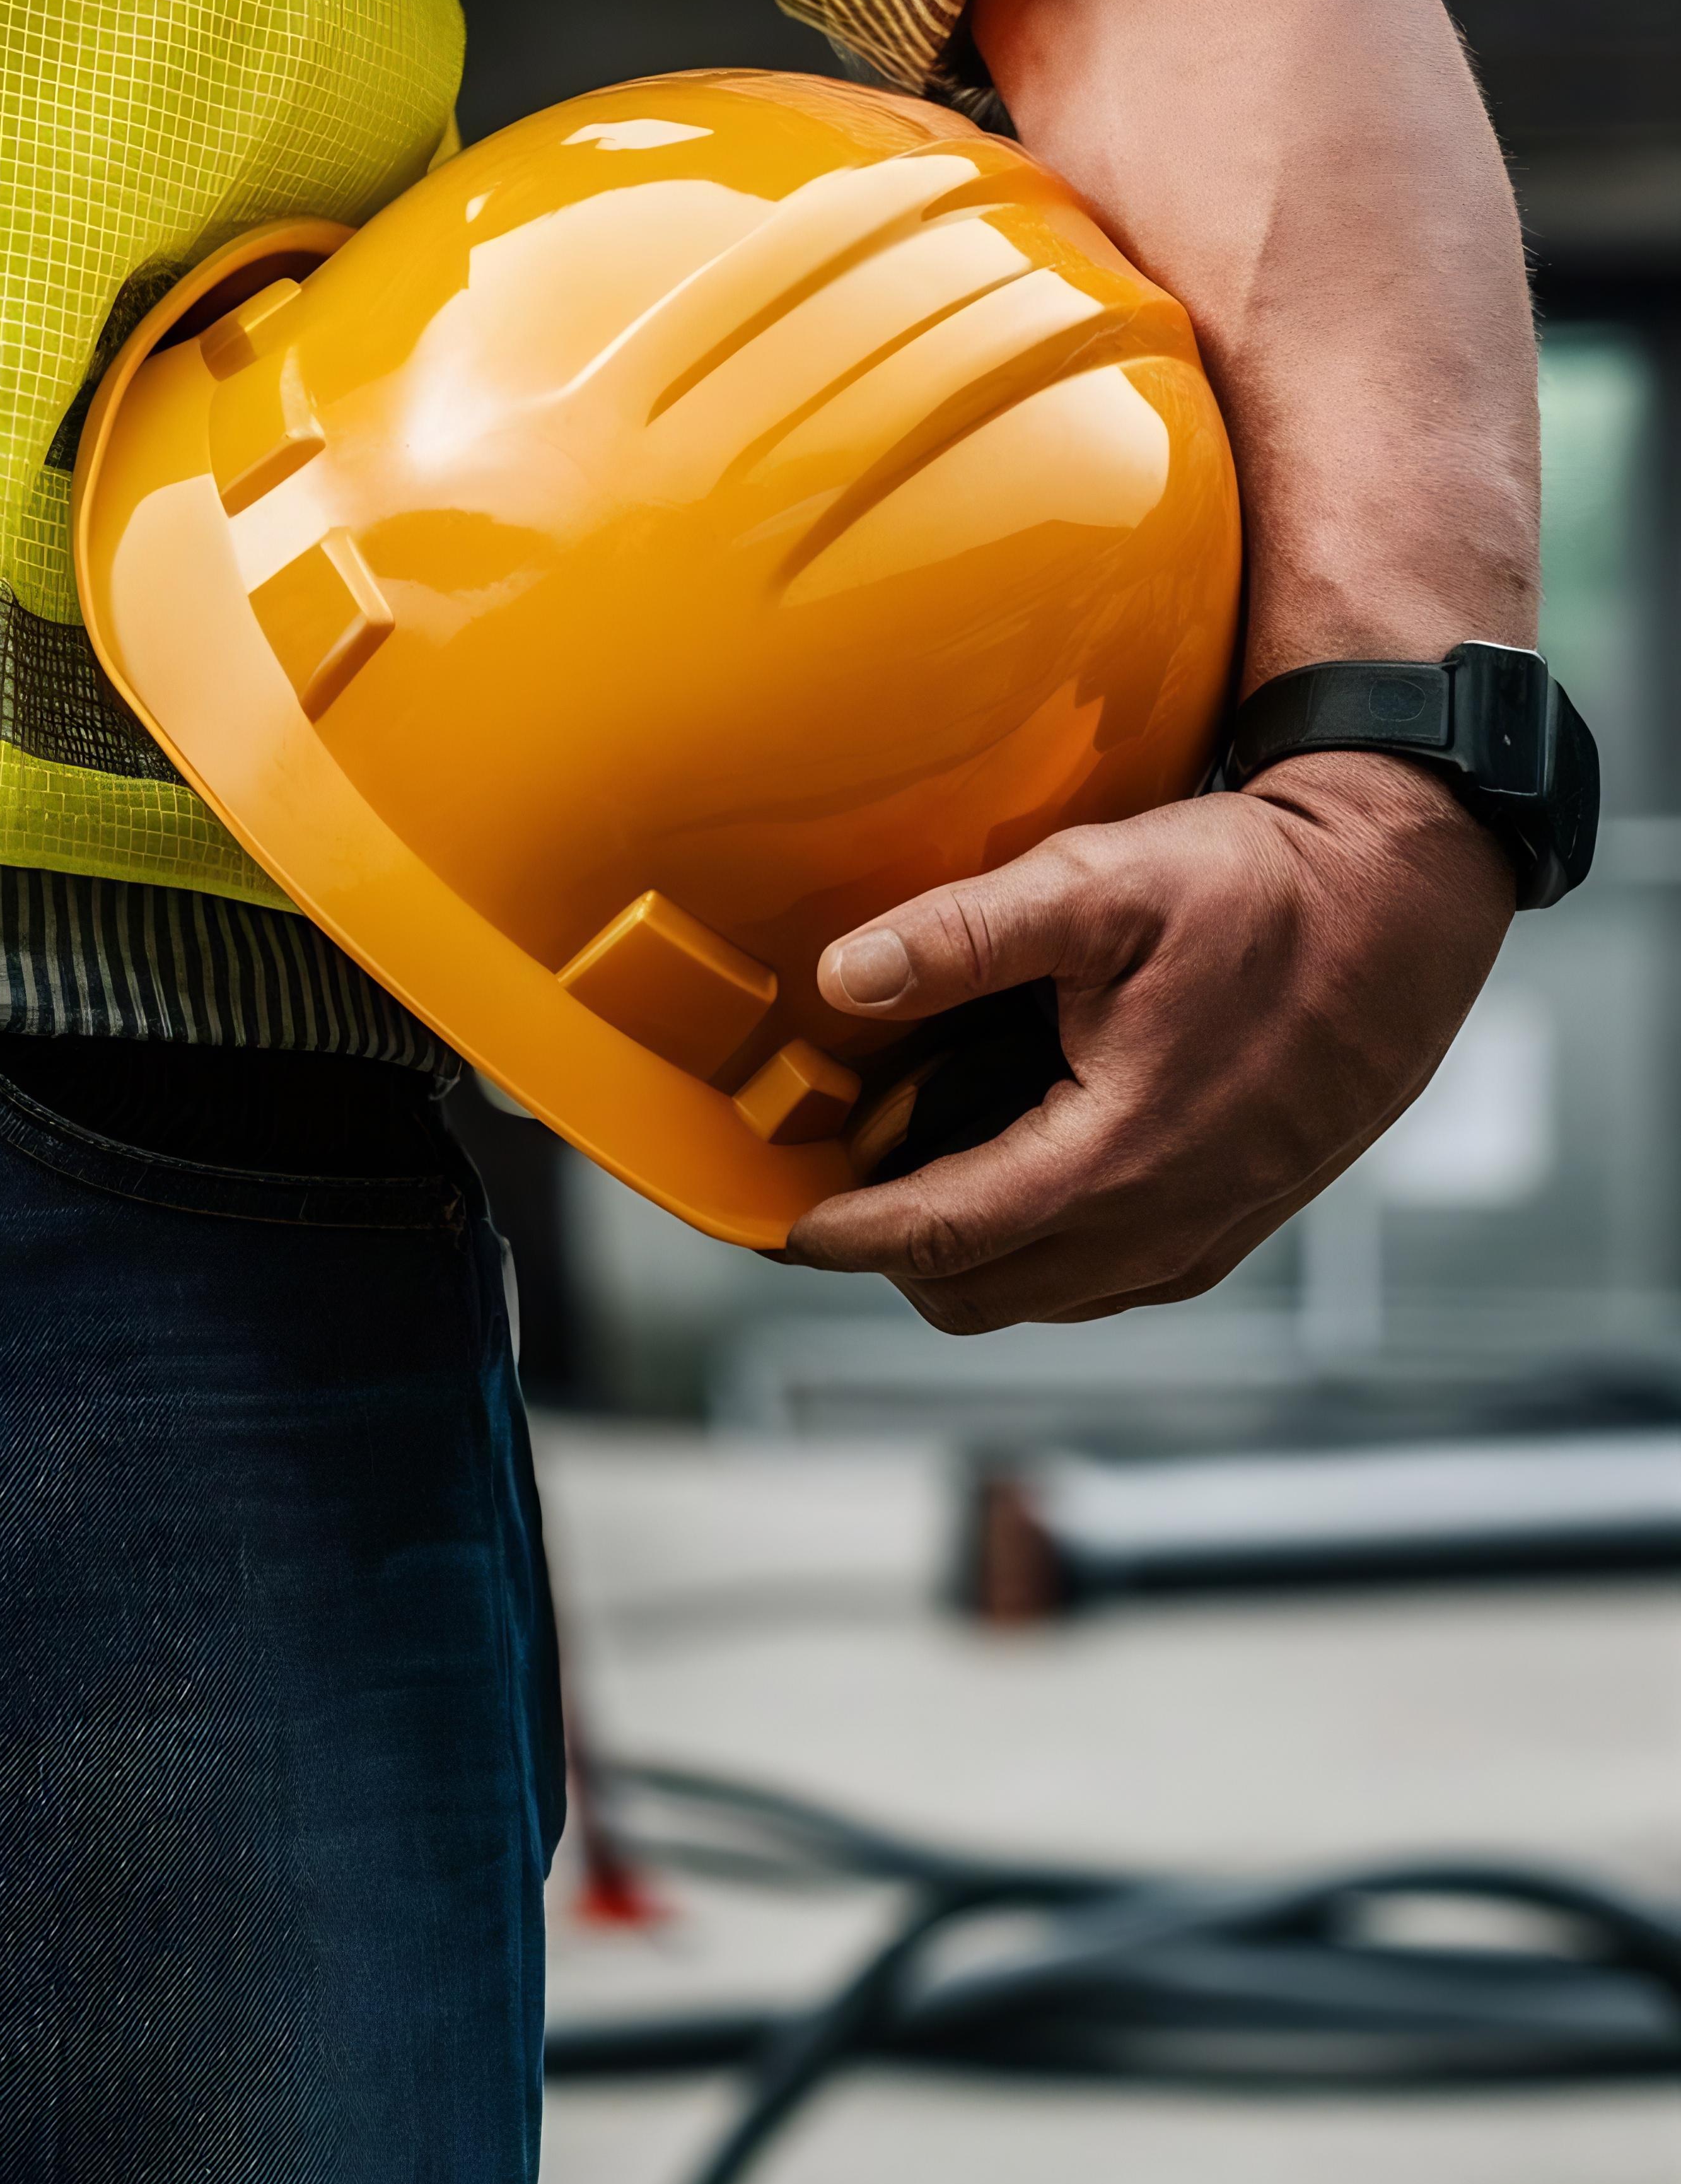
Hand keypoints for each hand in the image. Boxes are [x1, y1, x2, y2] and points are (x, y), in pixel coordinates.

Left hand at [785, 752, 1513, 1329]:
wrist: (1400, 903)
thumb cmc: (1264, 892)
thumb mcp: (1098, 886)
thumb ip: (959, 936)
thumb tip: (845, 976)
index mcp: (1117, 1159)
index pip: (939, 1239)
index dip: (845, 1235)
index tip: (783, 1219)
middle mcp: (1163, 1226)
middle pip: (979, 1296)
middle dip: (895, 1255)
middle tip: (841, 1184)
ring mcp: (1205, 1236)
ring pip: (1043, 1296)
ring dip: (970, 1254)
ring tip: (919, 1169)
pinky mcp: (1234, 1221)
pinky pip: (1105, 1276)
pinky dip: (1040, 1245)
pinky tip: (1020, 1159)